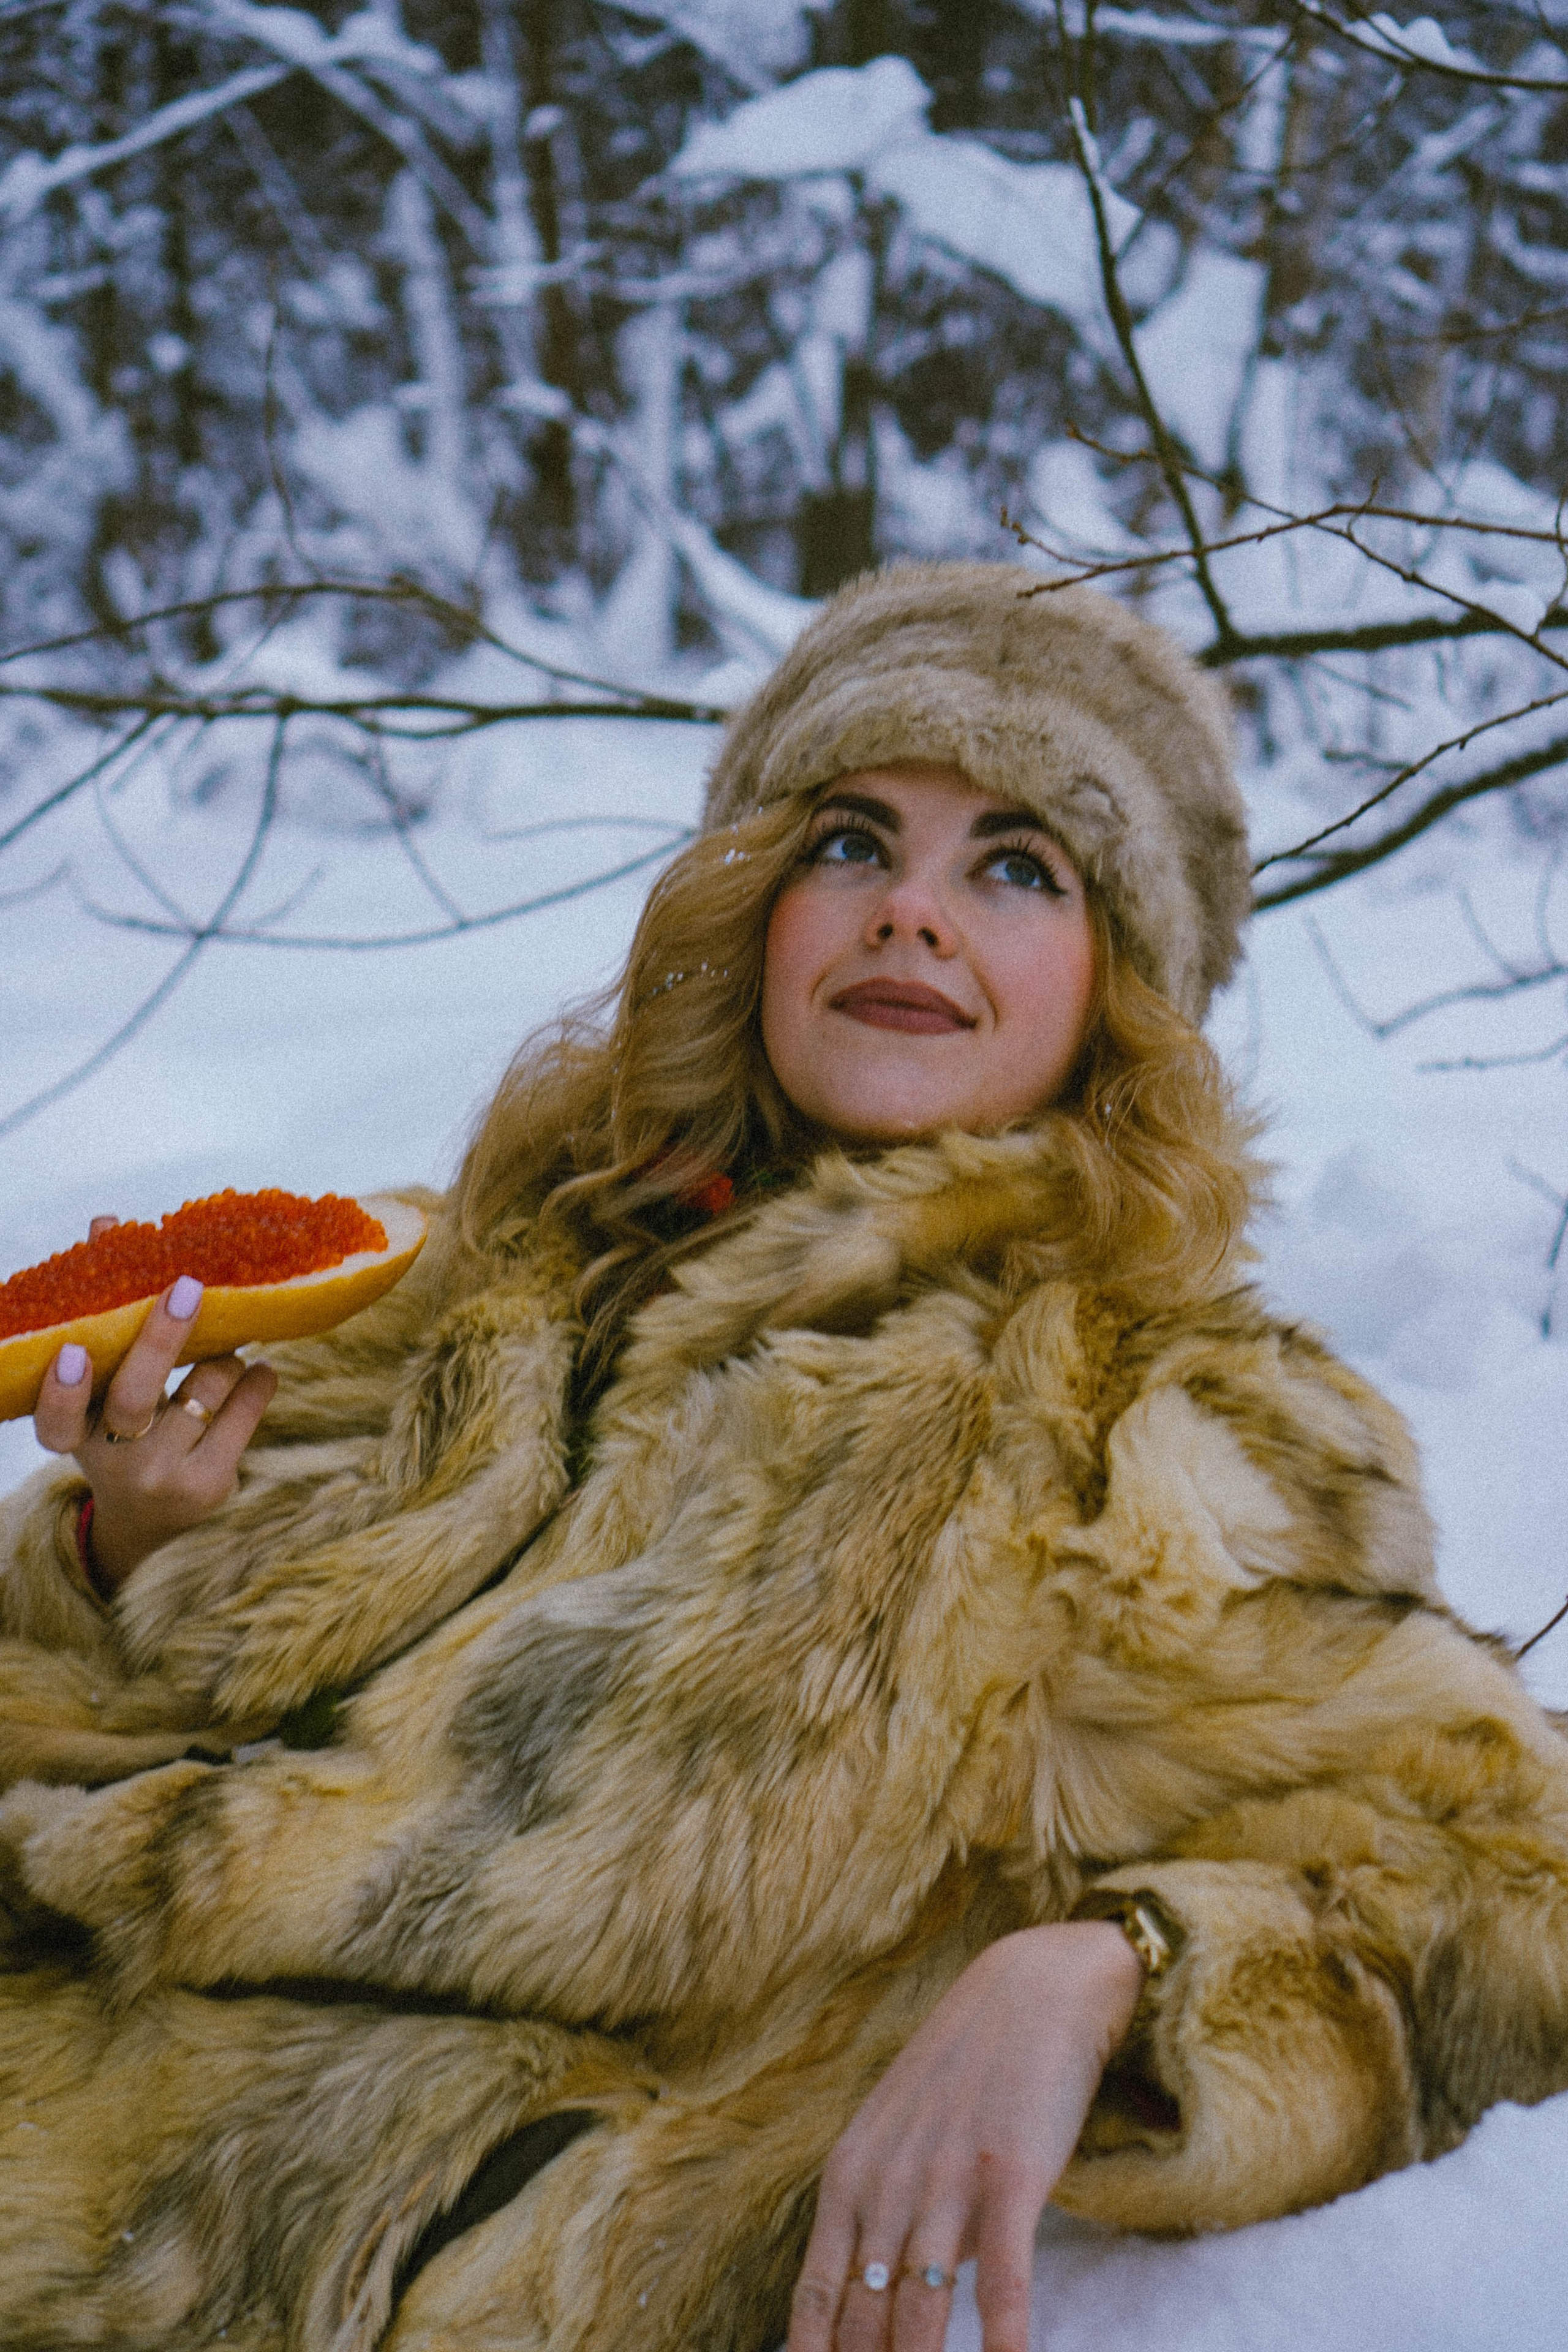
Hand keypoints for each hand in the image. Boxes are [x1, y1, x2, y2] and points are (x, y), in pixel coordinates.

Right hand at [33, 1216, 277, 1595]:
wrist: (151, 1524)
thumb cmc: (122, 1432)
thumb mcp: (100, 1391)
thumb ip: (102, 1315)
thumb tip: (106, 1224)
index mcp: (76, 1436)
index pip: (55, 1419)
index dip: (62, 1389)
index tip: (73, 1350)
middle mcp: (114, 1460)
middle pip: (136, 1395)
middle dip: (162, 1338)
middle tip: (188, 1287)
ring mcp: (164, 1475)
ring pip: (205, 1389)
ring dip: (225, 1354)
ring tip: (229, 1347)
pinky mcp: (211, 1484)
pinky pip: (244, 1413)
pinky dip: (257, 1381)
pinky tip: (261, 1371)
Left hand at [787, 1921, 1144, 2351]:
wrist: (1032, 1990)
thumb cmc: (965, 2070)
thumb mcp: (900, 2137)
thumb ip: (887, 2216)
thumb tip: (886, 2303)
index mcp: (849, 2176)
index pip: (815, 2300)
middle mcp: (887, 2183)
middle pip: (863, 2320)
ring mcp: (946, 2180)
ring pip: (920, 2310)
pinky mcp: (1009, 2176)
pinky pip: (1002, 2278)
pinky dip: (1003, 2338)